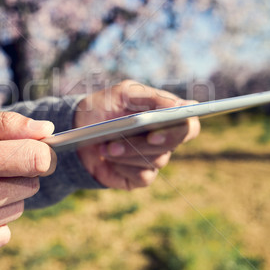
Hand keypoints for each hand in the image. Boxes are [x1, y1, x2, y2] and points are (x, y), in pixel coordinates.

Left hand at [75, 80, 199, 189]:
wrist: (79, 130)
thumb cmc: (105, 106)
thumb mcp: (122, 93)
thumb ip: (149, 96)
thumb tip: (177, 105)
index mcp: (167, 114)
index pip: (190, 122)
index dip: (184, 125)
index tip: (163, 124)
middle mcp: (165, 138)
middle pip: (175, 142)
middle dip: (152, 139)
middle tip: (137, 137)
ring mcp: (154, 158)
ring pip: (157, 159)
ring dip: (130, 151)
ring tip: (106, 146)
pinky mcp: (140, 176)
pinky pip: (143, 176)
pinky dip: (124, 166)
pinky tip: (107, 157)